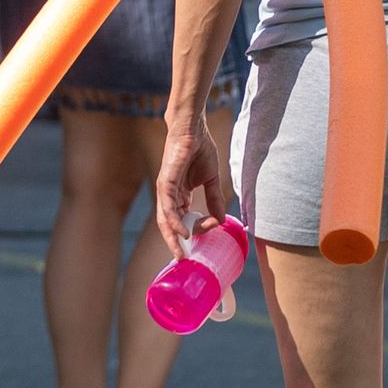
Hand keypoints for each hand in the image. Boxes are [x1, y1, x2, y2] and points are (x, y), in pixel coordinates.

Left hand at [151, 113, 234, 258]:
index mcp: (179, 195)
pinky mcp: (166, 181)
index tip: (215, 226)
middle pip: (169, 224)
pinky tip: (182, 232)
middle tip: (182, 259)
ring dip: (172, 237)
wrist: (193, 128)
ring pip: (166, 219)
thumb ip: (214, 199)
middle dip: (175, 243)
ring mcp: (166, 188)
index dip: (199, 227)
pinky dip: (174, 221)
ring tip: (180, 252)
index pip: (185, 219)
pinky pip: (167, 206)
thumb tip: (221, 219)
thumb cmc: (200, 149)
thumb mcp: (211, 179)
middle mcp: (170, 195)